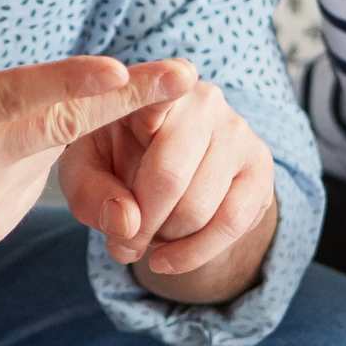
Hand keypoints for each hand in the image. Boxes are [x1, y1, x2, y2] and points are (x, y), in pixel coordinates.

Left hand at [58, 79, 276, 284]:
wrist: (162, 168)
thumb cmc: (113, 159)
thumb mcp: (85, 170)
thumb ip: (91, 192)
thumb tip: (127, 224)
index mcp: (154, 85)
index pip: (155, 94)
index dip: (150, 112)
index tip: (145, 123)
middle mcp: (204, 100)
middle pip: (169, 177)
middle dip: (140, 224)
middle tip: (121, 245)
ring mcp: (239, 132)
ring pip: (199, 208)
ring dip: (165, 239)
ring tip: (145, 241)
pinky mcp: (260, 167)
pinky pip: (233, 224)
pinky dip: (194, 253)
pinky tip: (167, 260)